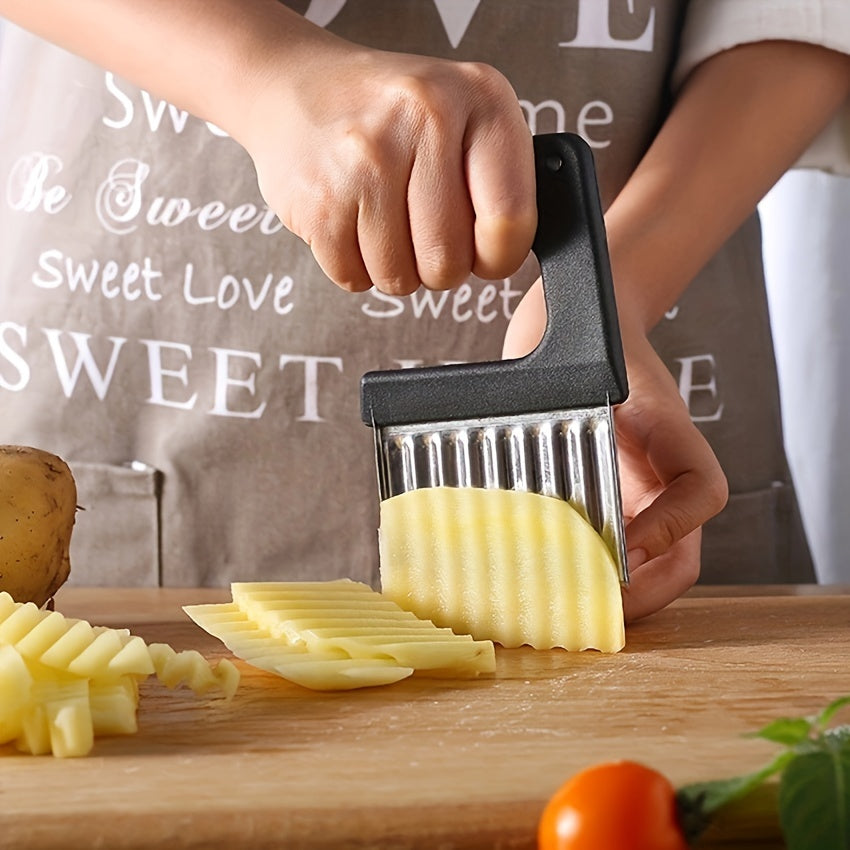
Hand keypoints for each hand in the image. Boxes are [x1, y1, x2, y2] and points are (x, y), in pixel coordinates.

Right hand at [241, 29, 536, 294]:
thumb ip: (499, 179)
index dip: (498, 256)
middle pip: (449, 261)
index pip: (510, 220)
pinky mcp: (319, 200)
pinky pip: (354, 278)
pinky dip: (354, 266)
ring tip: (383, 220)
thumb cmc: (390, 113)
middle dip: (438, 266)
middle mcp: (424, 118)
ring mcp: (365, 160)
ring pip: (399, 277)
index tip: (484, 252)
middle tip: (422, 232)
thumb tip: (507, 255)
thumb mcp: (464, 116)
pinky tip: (351, 221)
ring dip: (394, 267)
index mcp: (480, 98)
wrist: (293, 87)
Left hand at [503, 280, 727, 619]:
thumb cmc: (596, 343)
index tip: (623, 549)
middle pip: (678, 554)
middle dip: (642, 592)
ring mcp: (636, 495)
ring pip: (646, 564)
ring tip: (564, 608)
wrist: (585, 328)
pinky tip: (542, 582)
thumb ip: (584, 399)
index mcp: (671, 438)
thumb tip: (552, 443)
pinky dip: (584, 575)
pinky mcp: (603, 503)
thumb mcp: (595, 365)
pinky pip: (607, 552)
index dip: (670, 527)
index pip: (700, 492)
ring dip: (614, 594)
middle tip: (588, 609)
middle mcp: (661, 477)